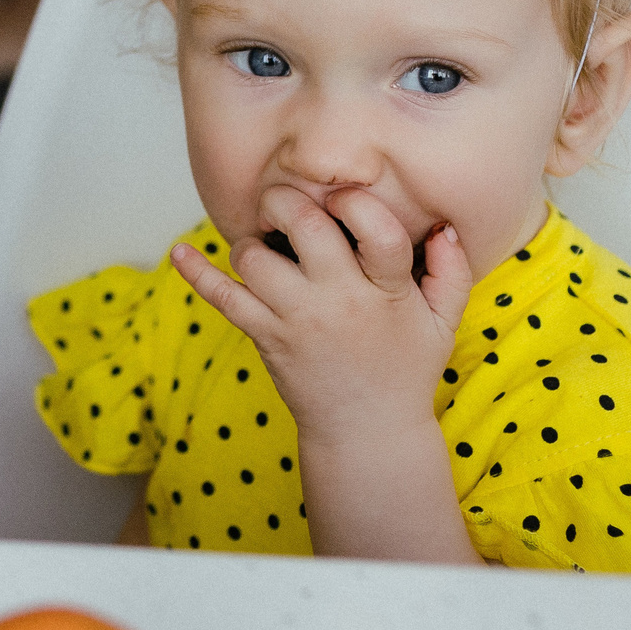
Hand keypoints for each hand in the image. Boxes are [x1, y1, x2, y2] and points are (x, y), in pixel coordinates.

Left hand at [170, 185, 471, 443]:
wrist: (365, 431)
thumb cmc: (404, 368)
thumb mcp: (442, 323)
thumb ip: (450, 272)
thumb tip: (445, 226)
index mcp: (388, 291)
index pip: (377, 230)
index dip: (355, 201)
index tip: (343, 198)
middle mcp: (340, 301)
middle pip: (303, 227)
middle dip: (287, 201)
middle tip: (287, 207)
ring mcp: (297, 320)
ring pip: (256, 257)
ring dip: (253, 241)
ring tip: (269, 248)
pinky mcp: (265, 336)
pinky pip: (224, 298)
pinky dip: (197, 274)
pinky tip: (179, 253)